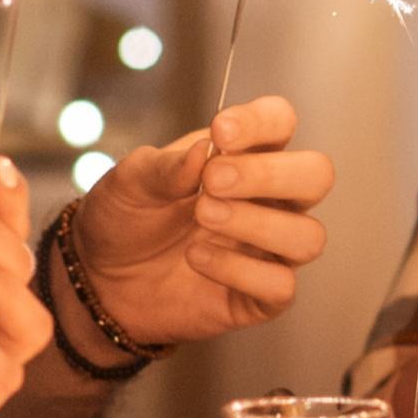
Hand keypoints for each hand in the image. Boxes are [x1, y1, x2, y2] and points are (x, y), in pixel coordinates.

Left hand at [73, 96, 333, 343]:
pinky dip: (238, 270)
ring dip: (256, 223)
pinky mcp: (261, 297)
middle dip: (270, 174)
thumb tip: (204, 151)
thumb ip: (166, 166)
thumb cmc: (127, 220)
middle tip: (213, 181)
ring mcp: (270, 250)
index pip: (281, 123)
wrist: (101, 281)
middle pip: (317, 175)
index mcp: (246, 156)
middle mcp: (271, 200)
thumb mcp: (129, 182)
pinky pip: (280, 285)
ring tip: (202, 217)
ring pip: (308, 235)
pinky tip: (196, 257)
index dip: (262, 121)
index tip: (222, 130)